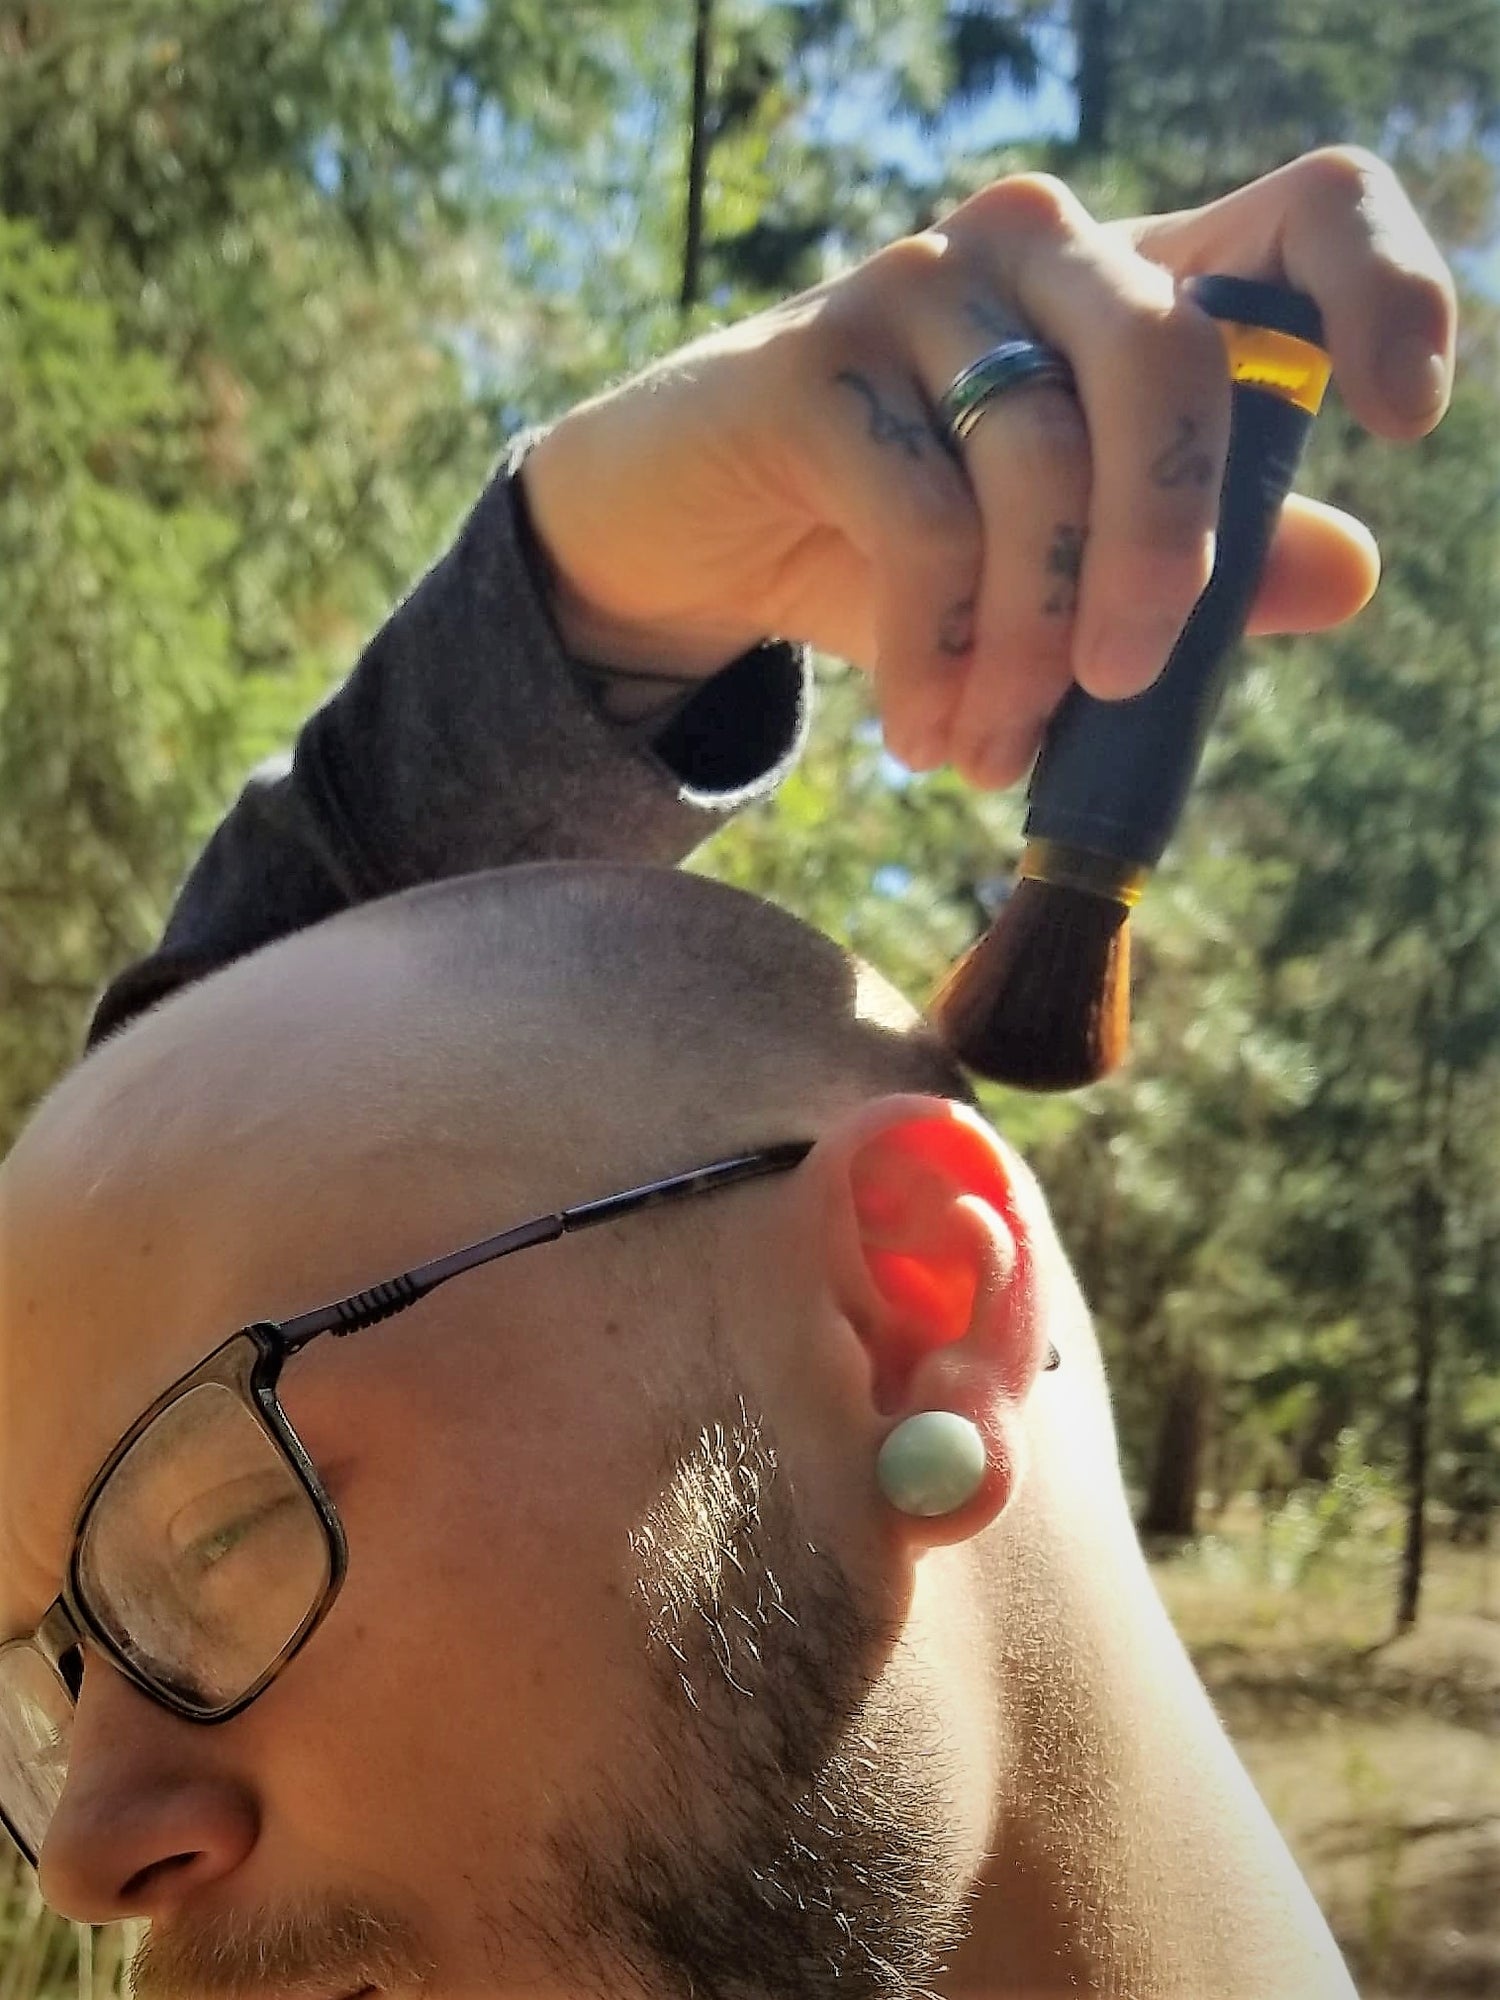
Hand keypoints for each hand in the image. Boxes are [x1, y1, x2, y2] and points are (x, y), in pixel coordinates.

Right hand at [520, 147, 1455, 788]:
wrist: (692, 543)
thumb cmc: (894, 549)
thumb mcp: (1061, 575)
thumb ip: (1201, 572)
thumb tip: (1351, 570)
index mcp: (1132, 285)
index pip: (1302, 217)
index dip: (1382, 290)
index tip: (1403, 423)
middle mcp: (1039, 248)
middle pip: (1170, 353)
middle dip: (1163, 550)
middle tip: (1120, 691)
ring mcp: (919, 285)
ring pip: (1038, 464)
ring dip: (1026, 648)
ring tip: (991, 755)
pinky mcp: (811, 357)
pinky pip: (920, 525)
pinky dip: (936, 657)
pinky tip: (924, 734)